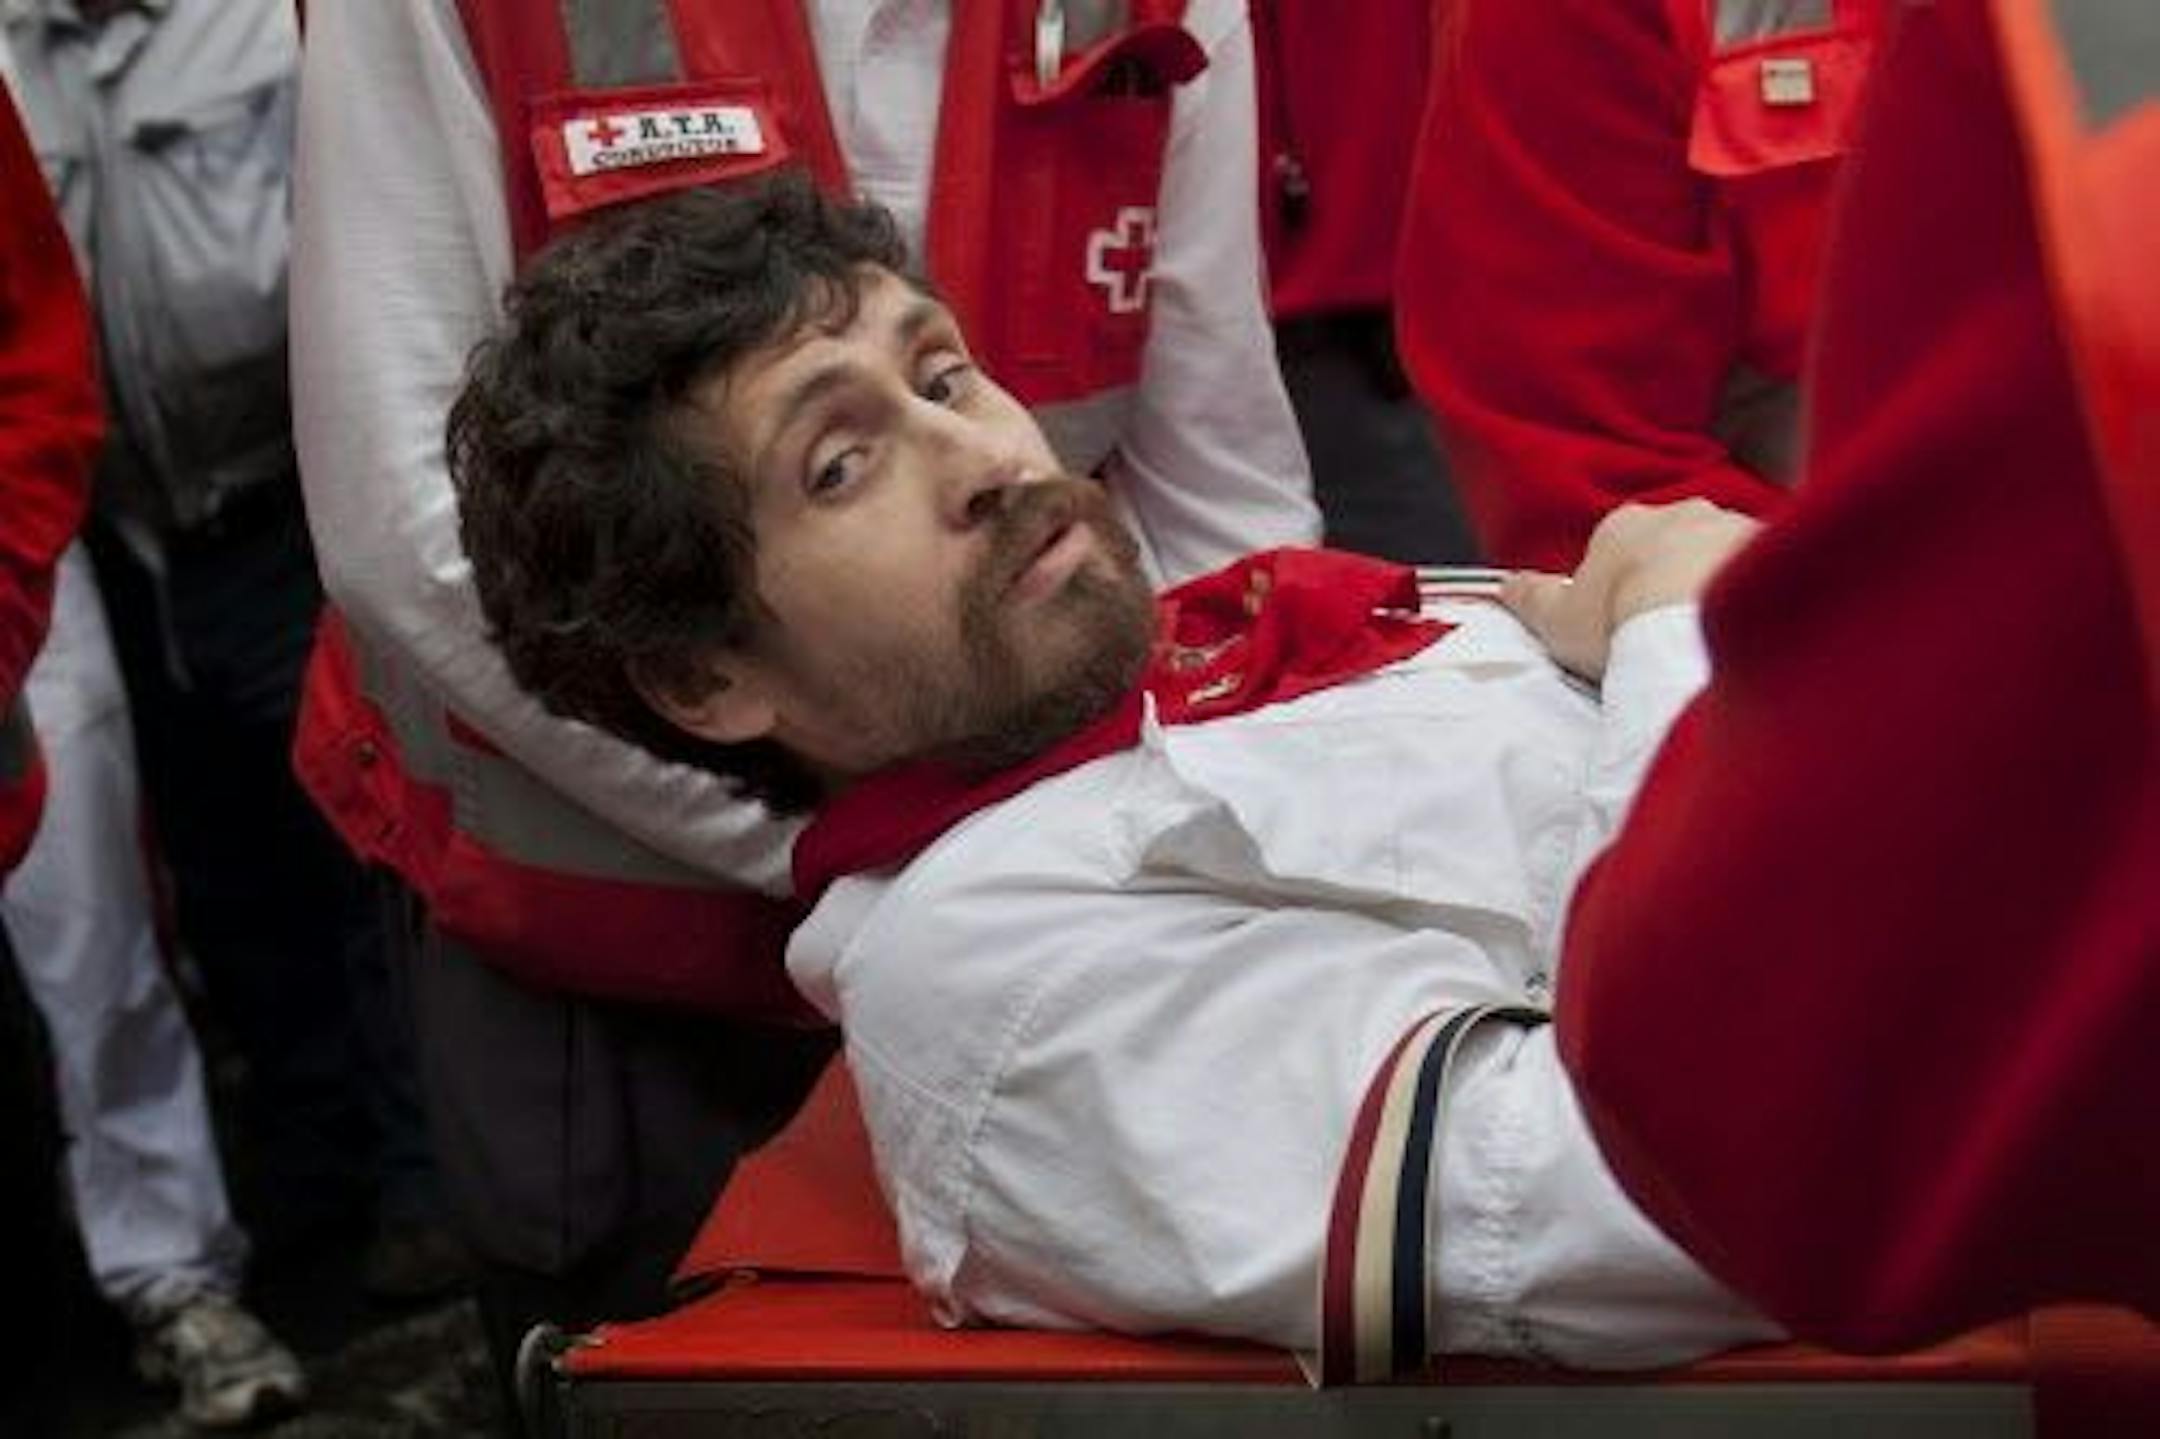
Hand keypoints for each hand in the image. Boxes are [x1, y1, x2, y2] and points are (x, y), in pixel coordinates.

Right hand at [1500, 500, 1760, 679]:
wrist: (1693, 626)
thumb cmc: (1622, 622)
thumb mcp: (1556, 620)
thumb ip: (1530, 598)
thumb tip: (1508, 586)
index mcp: (1622, 525)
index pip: (1619, 544)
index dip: (1620, 580)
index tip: (1625, 616)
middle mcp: (1679, 514)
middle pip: (1675, 541)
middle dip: (1675, 573)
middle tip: (1671, 626)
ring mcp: (1730, 528)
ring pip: (1723, 552)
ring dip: (1720, 581)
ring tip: (1713, 633)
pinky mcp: (1776, 551)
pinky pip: (1769, 568)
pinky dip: (1761, 592)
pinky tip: (1754, 627)